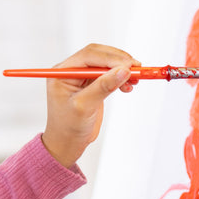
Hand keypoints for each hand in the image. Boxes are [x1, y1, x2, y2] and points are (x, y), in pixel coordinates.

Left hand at [41, 43, 138, 166]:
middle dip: (119, 61)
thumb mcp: (84, 106)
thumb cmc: (68, 127)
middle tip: (137, 69)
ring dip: (122, 69)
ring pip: (106, 63)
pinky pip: (109, 74)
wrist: (68, 143)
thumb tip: (123, 71)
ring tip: (135, 80)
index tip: (129, 66)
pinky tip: (128, 86)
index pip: (89, 56)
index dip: (110, 58)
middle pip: (99, 55)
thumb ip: (103, 87)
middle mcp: (71, 71)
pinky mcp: (92, 84)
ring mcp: (82, 77)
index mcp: (62, 72)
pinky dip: (121, 77)